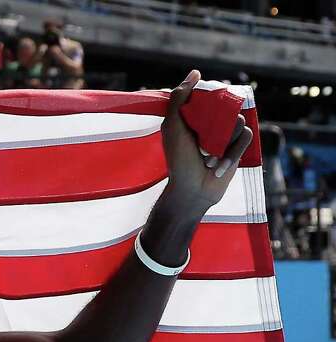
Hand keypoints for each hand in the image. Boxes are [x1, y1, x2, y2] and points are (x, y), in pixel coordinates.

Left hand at [161, 69, 253, 216]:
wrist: (192, 190)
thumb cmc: (178, 159)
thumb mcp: (173, 126)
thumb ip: (179, 99)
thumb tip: (196, 72)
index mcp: (195, 114)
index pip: (211, 94)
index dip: (210, 101)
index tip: (200, 117)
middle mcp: (212, 122)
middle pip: (228, 106)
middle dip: (217, 126)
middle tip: (200, 145)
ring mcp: (227, 134)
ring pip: (239, 120)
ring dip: (223, 142)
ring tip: (208, 159)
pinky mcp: (239, 146)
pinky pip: (247, 136)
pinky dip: (232, 152)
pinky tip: (218, 166)